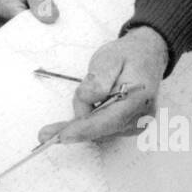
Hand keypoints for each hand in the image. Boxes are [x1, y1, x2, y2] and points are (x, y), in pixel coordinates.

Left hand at [36, 26, 167, 145]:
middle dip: (75, 125)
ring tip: (88, 90)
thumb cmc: (127, 54)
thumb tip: (89, 99)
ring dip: (84, 118)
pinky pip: (102, 129)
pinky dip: (90, 121)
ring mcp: (136, 124)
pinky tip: (91, 105)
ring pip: (98, 131)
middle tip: (45, 132)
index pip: (107, 120)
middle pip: (99, 129)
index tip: (61, 136)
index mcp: (138, 98)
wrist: (147, 55)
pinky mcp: (129, 127)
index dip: (83, 130)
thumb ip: (98, 79)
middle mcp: (140, 117)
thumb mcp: (108, 57)